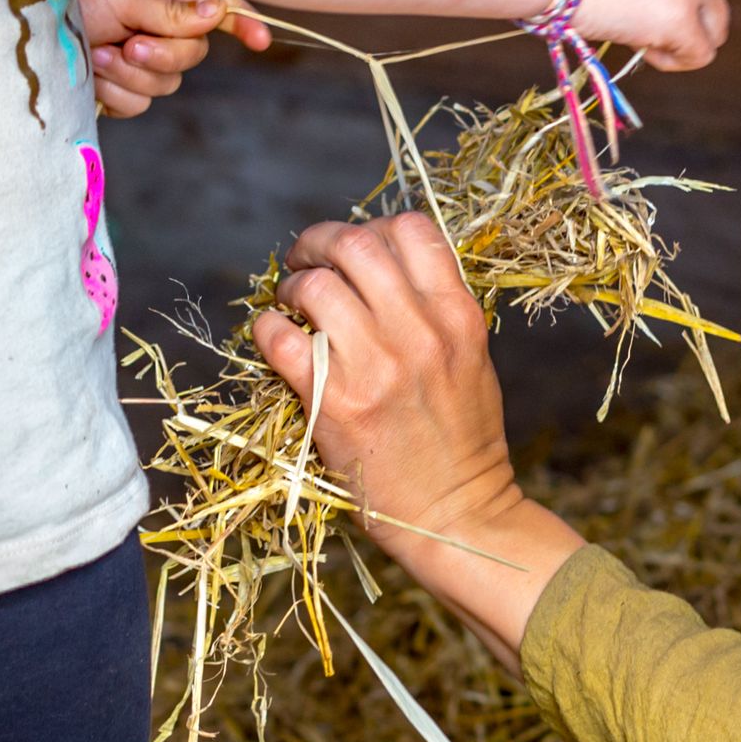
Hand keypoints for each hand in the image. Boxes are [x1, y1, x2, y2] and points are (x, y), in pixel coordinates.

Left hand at [72, 0, 271, 117]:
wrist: (22, 33)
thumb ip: (170, 10)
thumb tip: (218, 12)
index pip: (215, 6)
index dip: (242, 21)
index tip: (261, 40)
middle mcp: (157, 25)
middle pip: (194, 53)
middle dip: (163, 53)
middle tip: (130, 43)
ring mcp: (140, 59)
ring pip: (167, 82)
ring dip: (131, 73)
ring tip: (99, 54)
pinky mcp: (122, 89)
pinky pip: (140, 103)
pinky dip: (117, 92)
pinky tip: (93, 75)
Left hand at [254, 215, 586, 669]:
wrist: (458, 516)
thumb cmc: (464, 441)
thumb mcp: (472, 359)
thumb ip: (436, 309)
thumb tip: (385, 269)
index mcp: (457, 316)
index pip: (412, 230)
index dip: (372, 225)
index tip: (353, 247)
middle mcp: (419, 333)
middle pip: (356, 244)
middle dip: (320, 241)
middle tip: (306, 260)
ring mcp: (376, 368)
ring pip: (317, 287)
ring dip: (294, 287)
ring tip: (291, 302)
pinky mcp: (335, 405)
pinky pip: (283, 342)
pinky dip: (268, 330)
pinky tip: (274, 338)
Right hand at [571, 0, 729, 71]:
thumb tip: (669, 3)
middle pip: (714, 1)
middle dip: (677, 14)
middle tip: (628, 10)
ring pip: (715, 30)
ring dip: (679, 39)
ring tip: (634, 30)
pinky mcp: (682, 17)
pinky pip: (699, 55)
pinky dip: (670, 60)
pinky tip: (637, 44)